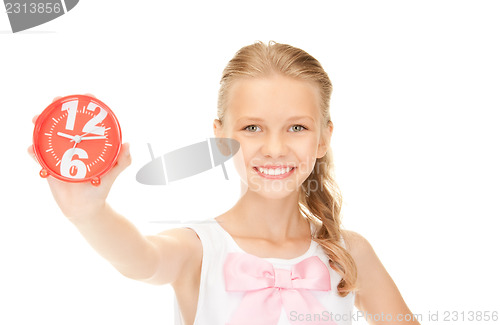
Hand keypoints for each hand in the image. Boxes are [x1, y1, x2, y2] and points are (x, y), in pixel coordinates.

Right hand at [28, 94, 131, 220]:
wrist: (85, 209)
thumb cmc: (100, 189)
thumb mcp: (112, 174)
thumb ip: (122, 161)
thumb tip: (128, 144)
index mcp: (89, 144)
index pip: (89, 121)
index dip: (87, 106)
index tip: (88, 96)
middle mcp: (74, 146)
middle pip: (65, 123)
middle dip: (58, 109)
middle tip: (56, 100)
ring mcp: (60, 154)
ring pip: (48, 136)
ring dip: (40, 125)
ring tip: (37, 120)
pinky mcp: (49, 166)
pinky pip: (38, 156)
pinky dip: (34, 151)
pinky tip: (32, 148)